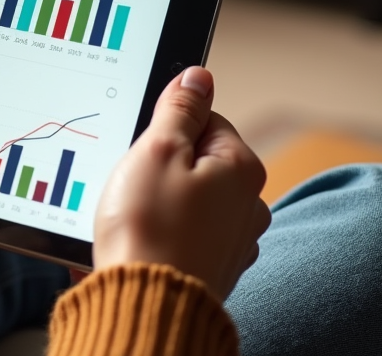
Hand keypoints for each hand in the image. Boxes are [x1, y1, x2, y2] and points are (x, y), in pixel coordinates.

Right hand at [92, 67, 269, 298]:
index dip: (165, 129)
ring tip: (133, 218)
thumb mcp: (157, 149)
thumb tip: (199, 76)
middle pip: (197, 161)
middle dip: (160, 167)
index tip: (142, 147)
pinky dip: (164, 234)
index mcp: (241, 168)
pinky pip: (185, 234)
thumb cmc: (149, 227)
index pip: (205, 120)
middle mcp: (248, 204)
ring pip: (189, 199)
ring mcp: (233, 241)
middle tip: (134, 184)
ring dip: (160, 202)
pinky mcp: (212, 269)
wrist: (144, 306)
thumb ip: (180, 108)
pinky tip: (142, 242)